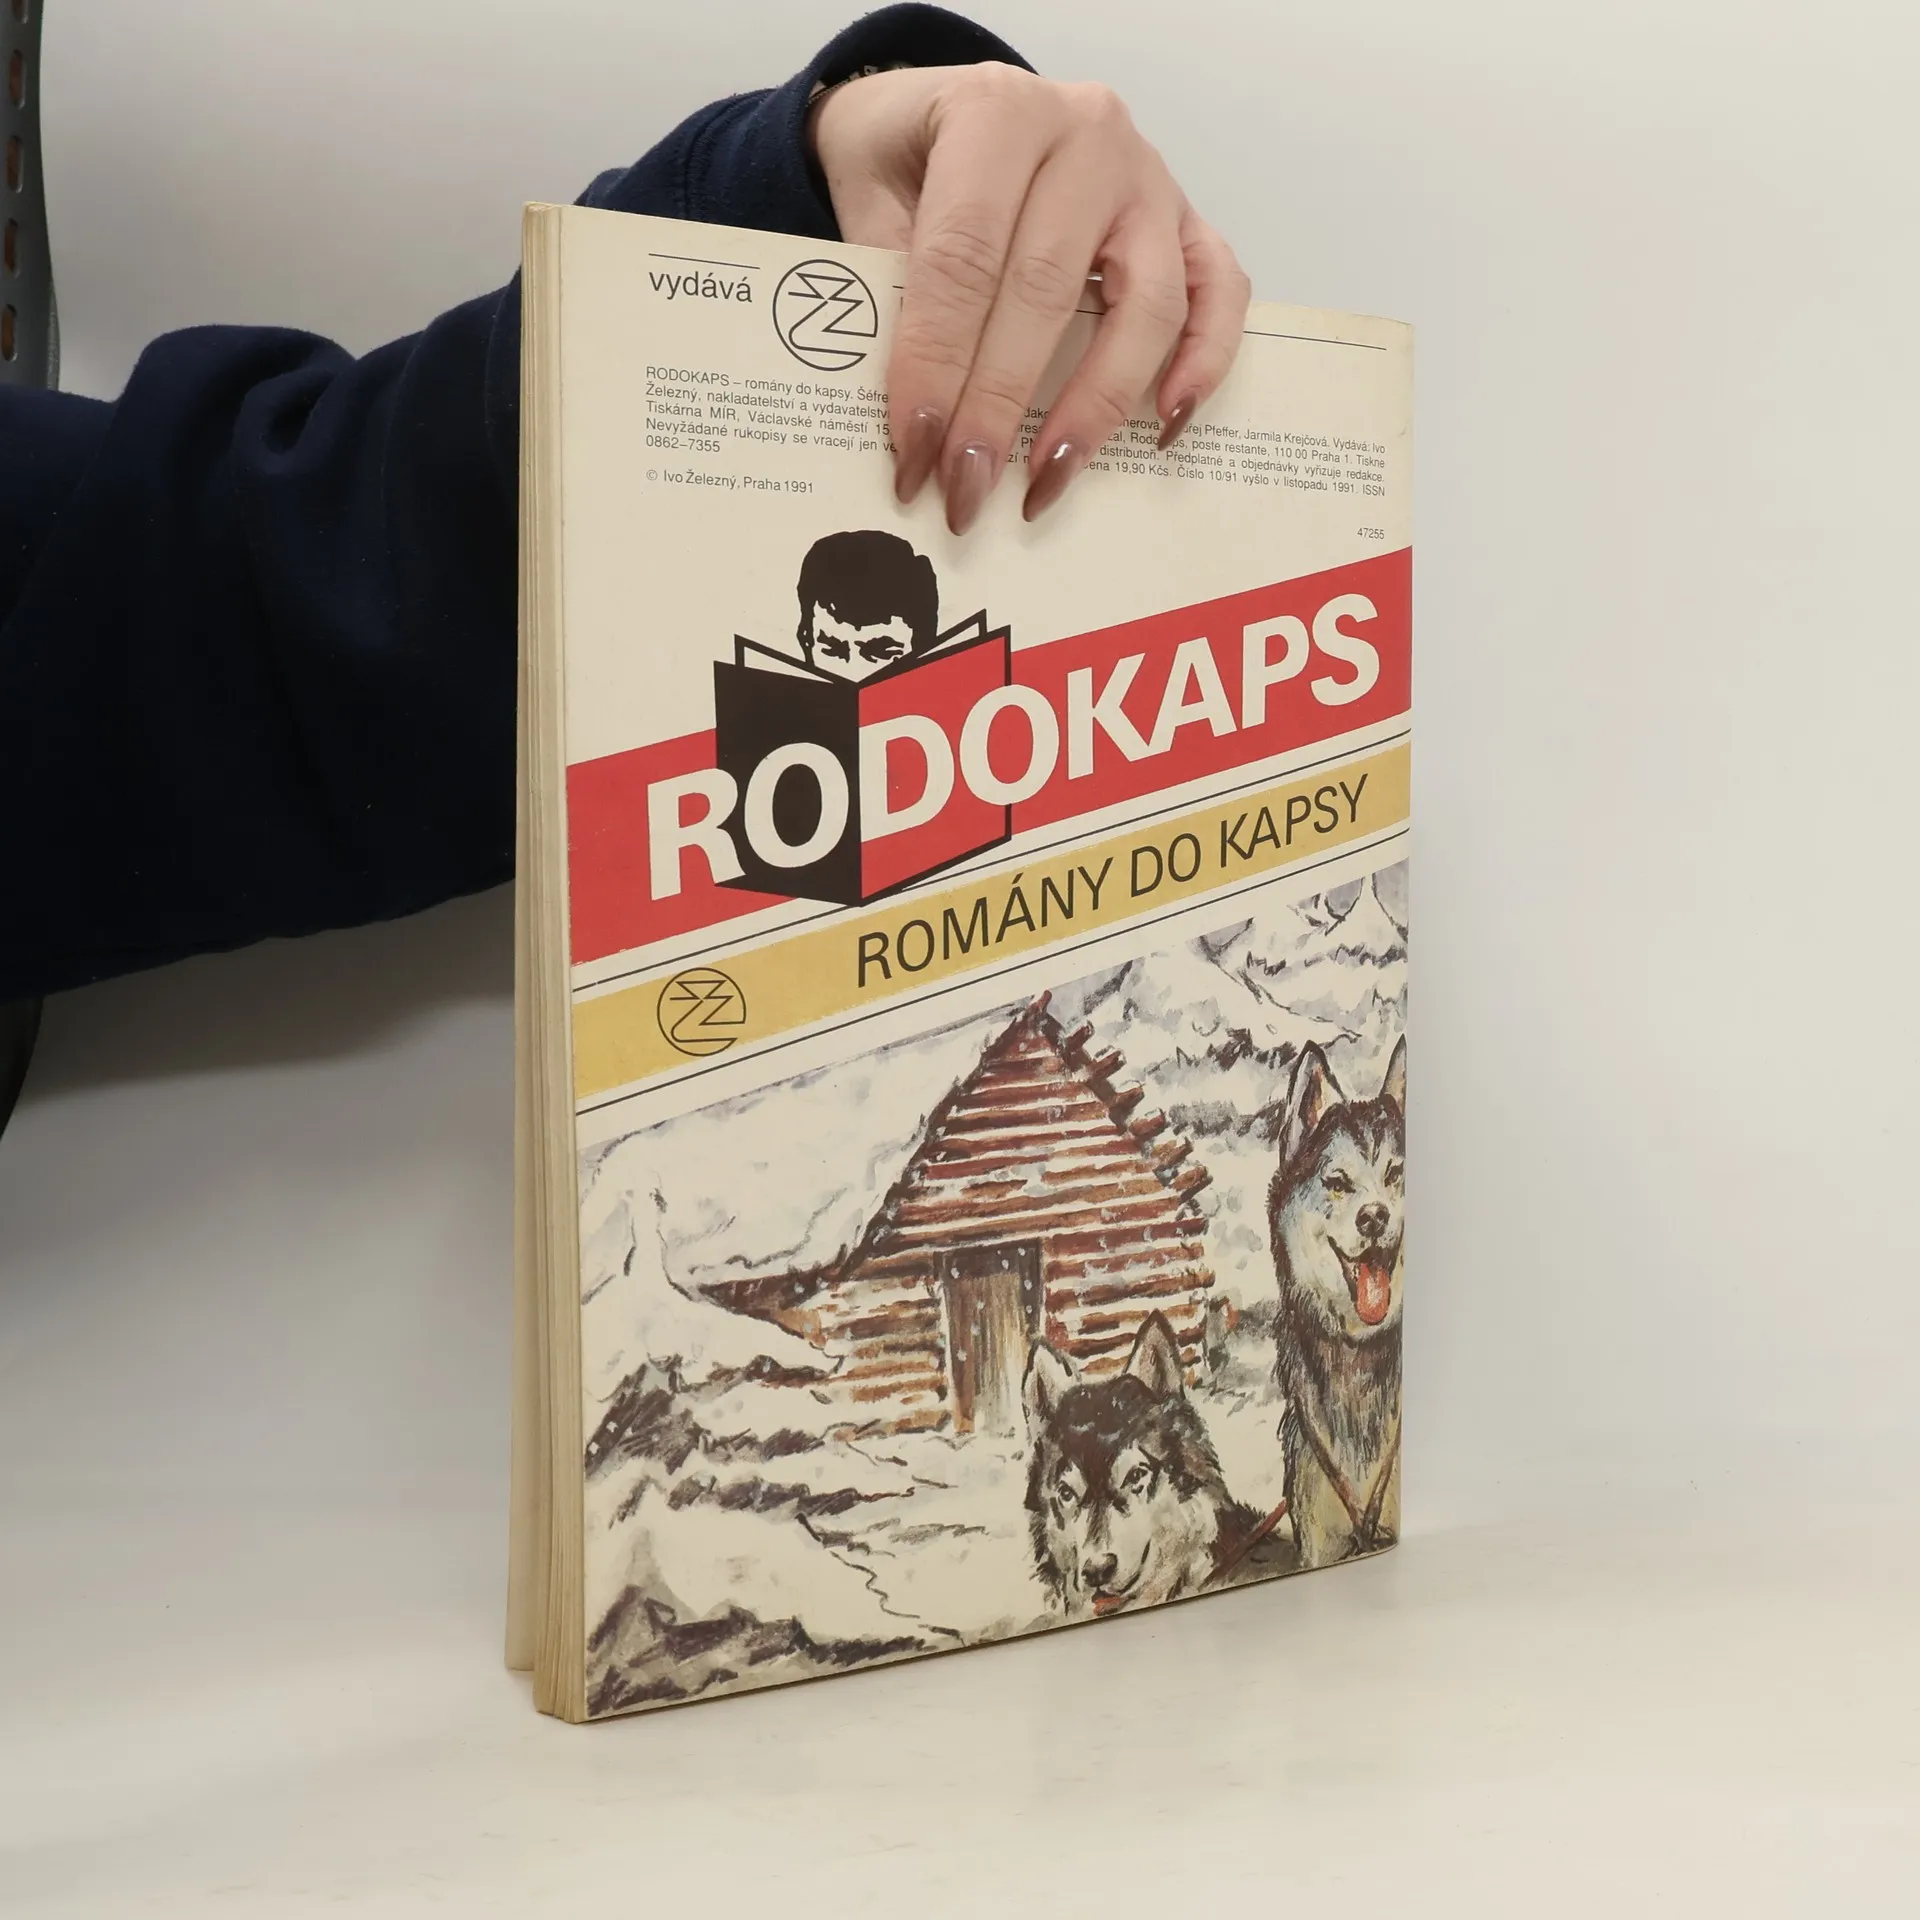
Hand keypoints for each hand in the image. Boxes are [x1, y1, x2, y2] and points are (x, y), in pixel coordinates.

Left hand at [808, 63, 1250, 531]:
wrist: (957, 108)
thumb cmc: (910, 159)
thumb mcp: (866, 193)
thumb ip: (886, 287)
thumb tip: (912, 419)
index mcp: (996, 115)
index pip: (963, 257)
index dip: (935, 363)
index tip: (914, 451)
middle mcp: (1087, 135)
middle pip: (1047, 289)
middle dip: (999, 404)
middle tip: (966, 490)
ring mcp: (1151, 178)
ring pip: (1147, 302)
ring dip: (1094, 406)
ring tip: (1047, 480)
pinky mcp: (1191, 221)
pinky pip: (1221, 292)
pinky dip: (1205, 361)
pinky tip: (1163, 426)